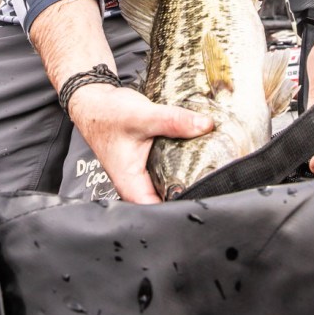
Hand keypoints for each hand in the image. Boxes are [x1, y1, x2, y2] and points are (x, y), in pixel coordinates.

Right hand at [68, 84, 213, 203]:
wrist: (95, 102)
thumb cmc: (106, 115)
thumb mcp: (142, 116)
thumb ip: (174, 121)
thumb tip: (205, 125)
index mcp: (131, 185)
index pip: (161, 212)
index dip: (184, 208)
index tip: (208, 196)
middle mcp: (137, 186)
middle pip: (170, 199)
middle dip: (192, 190)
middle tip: (218, 180)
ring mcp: (144, 175)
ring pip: (172, 183)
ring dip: (189, 175)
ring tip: (213, 167)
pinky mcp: (150, 163)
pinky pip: (171, 169)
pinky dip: (183, 161)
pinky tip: (199, 153)